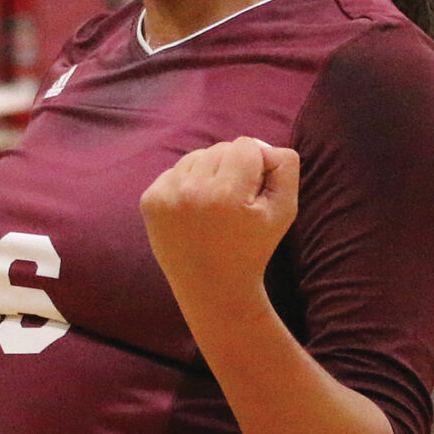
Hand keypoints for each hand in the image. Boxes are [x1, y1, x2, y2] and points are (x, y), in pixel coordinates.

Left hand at [140, 137, 299, 306]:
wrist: (213, 288)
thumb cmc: (253, 247)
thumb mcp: (285, 209)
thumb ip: (285, 166)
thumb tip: (261, 144)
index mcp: (226, 194)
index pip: (246, 146)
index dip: (257, 166)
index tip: (254, 194)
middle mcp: (191, 191)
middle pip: (220, 148)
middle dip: (232, 168)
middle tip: (234, 204)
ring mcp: (165, 196)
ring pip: (196, 156)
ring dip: (209, 173)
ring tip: (215, 207)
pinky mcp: (149, 201)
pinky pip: (175, 171)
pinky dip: (187, 184)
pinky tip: (194, 212)